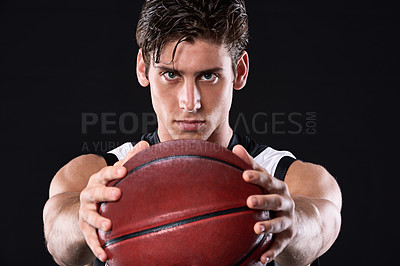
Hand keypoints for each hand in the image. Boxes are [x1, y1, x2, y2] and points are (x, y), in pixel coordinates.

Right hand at [78, 140, 148, 261]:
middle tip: (118, 194)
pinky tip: (104, 255)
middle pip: (94, 192)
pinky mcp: (84, 228)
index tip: (124, 170)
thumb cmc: (108, 187)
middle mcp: (89, 194)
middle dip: (105, 193)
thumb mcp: (116, 174)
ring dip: (98, 220)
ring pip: (89, 215)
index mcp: (98, 179)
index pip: (105, 173)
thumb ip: (130, 160)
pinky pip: (89, 238)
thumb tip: (144, 144)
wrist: (85, 207)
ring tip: (108, 226)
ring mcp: (85, 211)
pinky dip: (96, 247)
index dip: (114, 171)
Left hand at [233, 145, 295, 263]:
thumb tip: (235, 148)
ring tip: (256, 228)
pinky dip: (271, 252)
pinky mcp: (287, 237)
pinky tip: (262, 259)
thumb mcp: (266, 180)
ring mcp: (287, 221)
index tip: (244, 174)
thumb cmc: (272, 194)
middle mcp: (285, 203)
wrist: (299, 218)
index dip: (257, 177)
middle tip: (249, 201)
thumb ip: (251, 165)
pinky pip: (279, 246)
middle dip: (264, 200)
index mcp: (278, 187)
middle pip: (276, 201)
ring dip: (268, 226)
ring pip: (279, 223)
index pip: (268, 180)